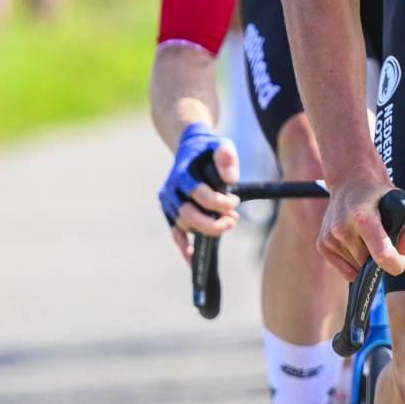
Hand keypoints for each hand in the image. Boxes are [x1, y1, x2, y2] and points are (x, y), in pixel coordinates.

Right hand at [158, 123, 238, 252]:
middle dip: (212, 223)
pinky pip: (174, 232)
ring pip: (183, 225)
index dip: (219, 202)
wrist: (191, 148)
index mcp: (182, 173)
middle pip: (187, 214)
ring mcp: (169, 202)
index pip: (199, 194)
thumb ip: (227, 157)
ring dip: (205, 230)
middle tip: (233, 221)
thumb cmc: (209, 150)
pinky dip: (182, 246)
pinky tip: (192, 258)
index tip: (235, 201)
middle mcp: (171, 189)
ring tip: (228, 223)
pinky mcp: (170, 211)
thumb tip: (231, 179)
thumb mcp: (222, 146)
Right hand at [321, 166, 404, 277]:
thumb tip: (402, 253)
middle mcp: (342, 228)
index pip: (382, 255)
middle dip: (382, 259)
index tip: (401, 261)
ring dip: (367, 260)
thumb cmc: (382, 194)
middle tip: (384, 239)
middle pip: (370, 265)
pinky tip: (357, 243)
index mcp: (363, 217)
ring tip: (368, 237)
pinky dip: (355, 263)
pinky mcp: (322, 244)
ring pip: (358, 268)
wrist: (351, 182)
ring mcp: (330, 237)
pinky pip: (346, 270)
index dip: (396, 264)